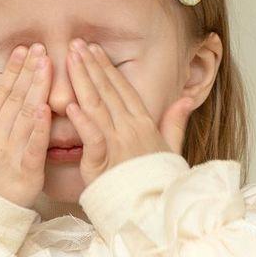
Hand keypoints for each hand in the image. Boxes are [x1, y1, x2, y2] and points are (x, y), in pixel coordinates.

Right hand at [0, 45, 51, 209]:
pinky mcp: (25, 175)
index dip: (11, 71)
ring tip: (49, 65)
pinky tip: (48, 108)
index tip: (22, 51)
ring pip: (26, 115)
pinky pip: (34, 147)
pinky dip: (41, 128)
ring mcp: (9, 155)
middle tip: (41, 48)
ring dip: (38, 88)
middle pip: (14, 98)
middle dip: (28, 71)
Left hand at [66, 40, 191, 184]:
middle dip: (91, 66)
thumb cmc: (159, 184)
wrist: (156, 212)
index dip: (108, 68)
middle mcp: (131, 130)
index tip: (94, 50)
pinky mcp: (105, 163)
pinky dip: (82, 121)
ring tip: (70, 60)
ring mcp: (118, 144)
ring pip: (97, 106)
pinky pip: (93, 138)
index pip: (123, 90)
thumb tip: (185, 100)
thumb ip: (175, 123)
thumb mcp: (171, 150)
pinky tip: (70, 105)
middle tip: (75, 44)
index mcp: (145, 125)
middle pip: (108, 91)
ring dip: (83, 81)